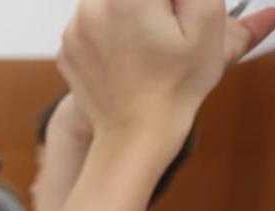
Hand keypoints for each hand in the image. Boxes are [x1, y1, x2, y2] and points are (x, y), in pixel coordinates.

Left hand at [59, 0, 254, 146]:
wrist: (134, 134)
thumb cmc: (175, 87)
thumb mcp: (208, 30)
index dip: (175, 2)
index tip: (179, 14)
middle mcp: (93, 4)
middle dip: (156, 3)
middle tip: (168, 27)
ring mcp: (74, 26)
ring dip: (132, 8)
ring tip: (148, 42)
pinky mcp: (66, 45)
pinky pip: (93, 19)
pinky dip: (111, 27)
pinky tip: (129, 54)